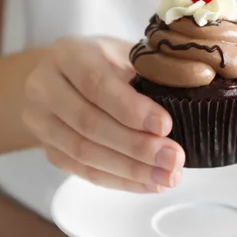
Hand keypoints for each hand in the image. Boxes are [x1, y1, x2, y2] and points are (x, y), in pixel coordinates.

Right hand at [22, 36, 184, 192]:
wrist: (60, 76)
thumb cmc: (103, 61)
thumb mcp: (124, 52)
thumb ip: (150, 69)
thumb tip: (195, 90)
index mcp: (69, 54)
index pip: (96, 84)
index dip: (130, 109)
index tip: (165, 126)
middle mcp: (46, 87)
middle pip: (89, 124)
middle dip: (136, 147)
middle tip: (173, 159)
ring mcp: (41, 121)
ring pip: (84, 153)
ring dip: (130, 170)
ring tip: (167, 177)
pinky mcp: (48, 150)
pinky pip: (84, 171)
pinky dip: (119, 181)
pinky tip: (148, 184)